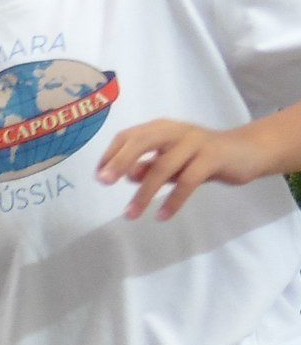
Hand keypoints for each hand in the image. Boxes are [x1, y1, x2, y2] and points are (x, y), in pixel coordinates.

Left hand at [96, 118, 275, 220]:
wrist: (247, 151)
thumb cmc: (201, 157)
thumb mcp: (171, 161)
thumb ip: (150, 165)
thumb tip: (128, 175)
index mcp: (161, 128)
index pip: (128, 136)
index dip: (110, 154)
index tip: (99, 176)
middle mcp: (175, 131)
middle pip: (141, 141)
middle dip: (120, 161)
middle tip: (104, 182)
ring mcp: (195, 142)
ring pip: (163, 166)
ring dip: (144, 193)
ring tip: (130, 214)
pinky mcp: (213, 158)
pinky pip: (188, 181)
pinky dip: (173, 200)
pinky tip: (162, 216)